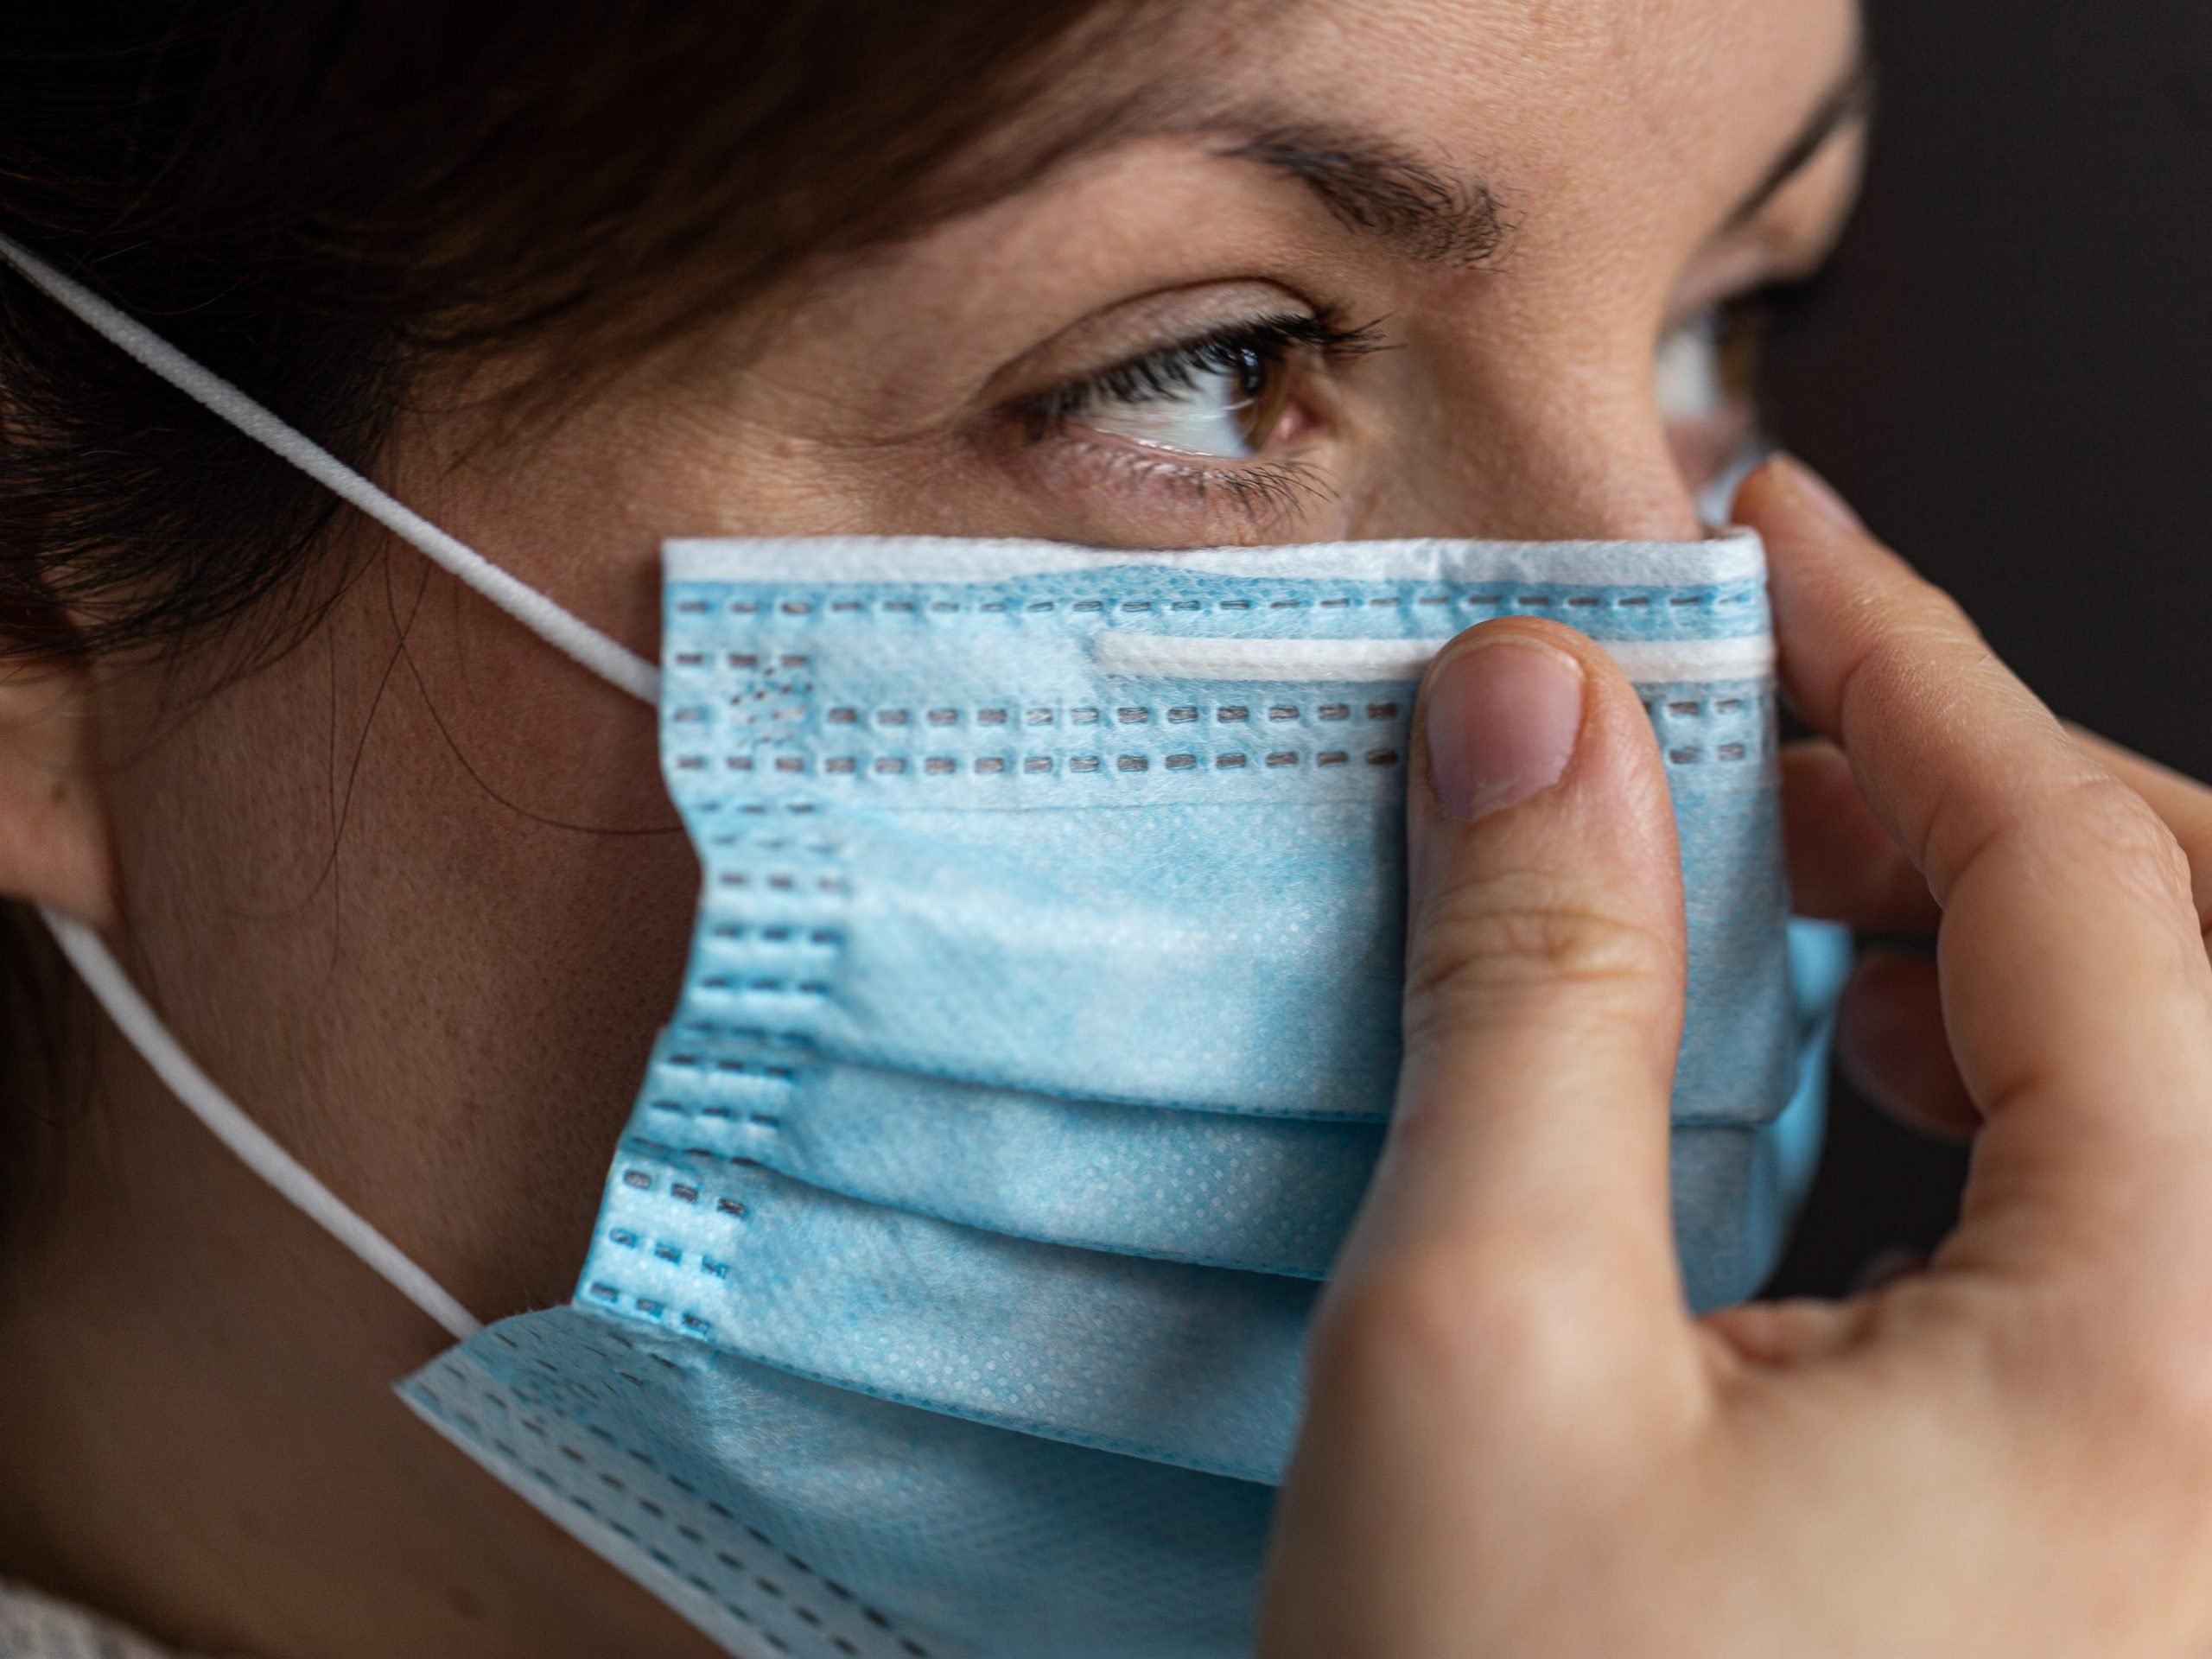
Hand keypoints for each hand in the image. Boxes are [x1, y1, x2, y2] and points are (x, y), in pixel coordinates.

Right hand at [1257, 457, 2211, 1657]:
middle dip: (1990, 793)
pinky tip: (1877, 1095)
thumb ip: (1532, 991)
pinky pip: (2160, 1233)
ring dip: (2019, 940)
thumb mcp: (1474, 1354)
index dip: (1904, 661)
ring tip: (1811, 893)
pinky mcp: (2155, 1538)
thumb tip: (1531, 706)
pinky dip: (2029, 1100)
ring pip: (2207, 1097)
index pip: (2084, 878)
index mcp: (2170, 1374)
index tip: (1758, 537)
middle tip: (1764, 727)